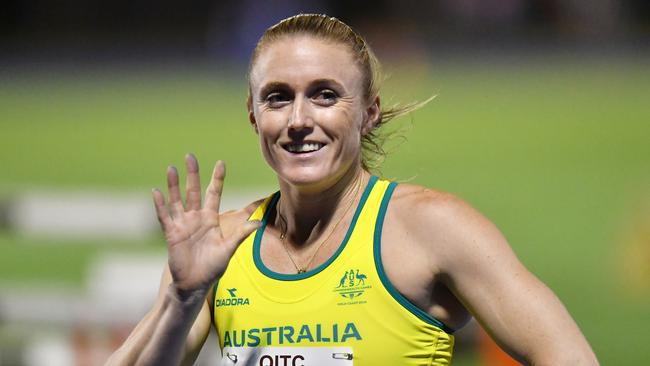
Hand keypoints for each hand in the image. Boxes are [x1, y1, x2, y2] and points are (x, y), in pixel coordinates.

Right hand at [152, 154, 259, 295]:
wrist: (195, 284)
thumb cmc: (212, 268)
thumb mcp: (228, 250)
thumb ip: (240, 235)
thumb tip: (258, 223)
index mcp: (210, 219)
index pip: (214, 193)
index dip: (217, 179)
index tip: (221, 162)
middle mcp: (196, 218)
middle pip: (193, 191)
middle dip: (192, 174)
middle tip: (190, 156)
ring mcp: (182, 225)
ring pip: (177, 200)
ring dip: (174, 185)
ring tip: (172, 168)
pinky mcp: (171, 234)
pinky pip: (164, 217)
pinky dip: (160, 205)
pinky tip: (156, 192)